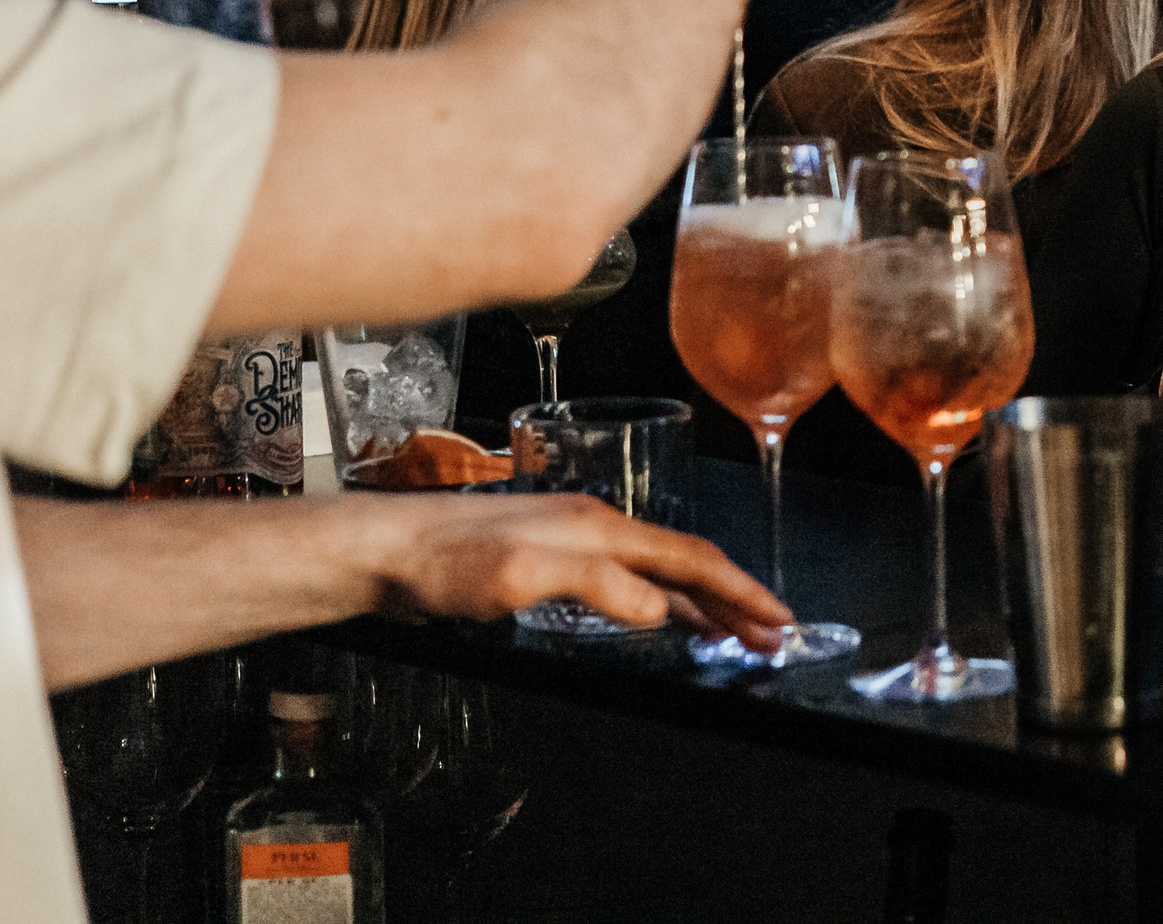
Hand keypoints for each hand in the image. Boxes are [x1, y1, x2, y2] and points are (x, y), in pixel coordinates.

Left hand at [349, 492, 791, 650]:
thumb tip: (656, 607)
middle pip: (684, 565)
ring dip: (703, 604)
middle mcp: (596, 529)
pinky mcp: (551, 562)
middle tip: (772, 635)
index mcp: (601, 528)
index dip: (740, 592)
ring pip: (659, 574)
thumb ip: (596, 585)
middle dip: (735, 599)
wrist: (386, 551)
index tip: (776, 620)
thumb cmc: (443, 560)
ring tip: (733, 632)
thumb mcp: (522, 577)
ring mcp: (575, 544)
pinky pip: (630, 583)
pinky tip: (663, 617)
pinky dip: (664, 602)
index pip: (691, 560)